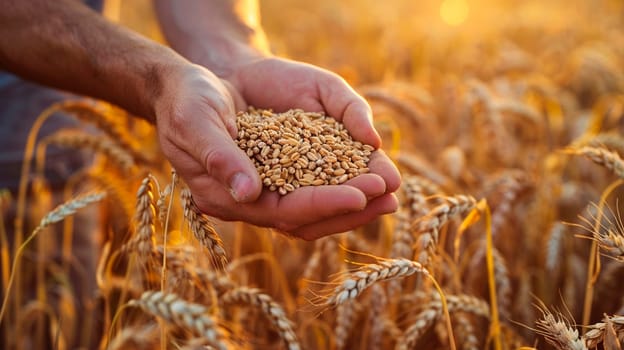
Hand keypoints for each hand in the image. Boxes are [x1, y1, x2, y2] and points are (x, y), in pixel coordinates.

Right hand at [155, 60, 399, 239]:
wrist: (193, 85)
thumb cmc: (188, 99)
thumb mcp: (197, 120)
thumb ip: (220, 157)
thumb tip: (251, 194)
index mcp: (224, 196)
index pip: (281, 211)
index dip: (322, 205)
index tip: (361, 195)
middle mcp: (248, 201)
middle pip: (306, 219)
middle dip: (350, 210)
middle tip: (390, 197)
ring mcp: (265, 189)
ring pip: (315, 209)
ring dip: (354, 203)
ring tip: (390, 192)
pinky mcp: (278, 174)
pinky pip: (314, 187)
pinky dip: (342, 184)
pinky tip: (369, 176)